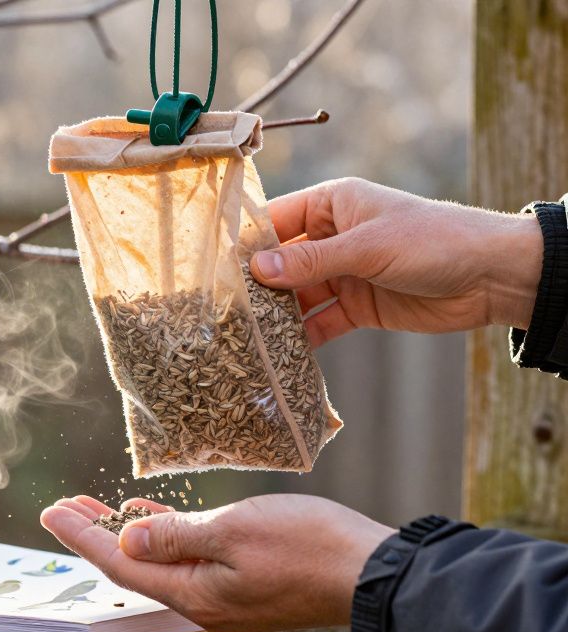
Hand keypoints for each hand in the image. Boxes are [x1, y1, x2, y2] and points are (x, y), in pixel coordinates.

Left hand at [39, 494, 392, 631]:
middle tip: (63, 506)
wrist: (376, 577)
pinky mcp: (245, 587)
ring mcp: (225, 599)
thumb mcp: (233, 530)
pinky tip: (153, 518)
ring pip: (159, 564)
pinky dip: (165, 538)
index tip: (48, 512)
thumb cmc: (309, 548)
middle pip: (133, 567)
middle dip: (94, 534)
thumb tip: (125, 538)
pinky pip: (188, 563)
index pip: (119, 563)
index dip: (81, 535)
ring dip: (126, 534)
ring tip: (95, 507)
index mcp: (193, 593)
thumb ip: (175, 534)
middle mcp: (202, 604)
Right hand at [248, 178, 542, 346]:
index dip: (245, 243)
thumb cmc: (434, 240)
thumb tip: (257, 270)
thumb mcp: (368, 247)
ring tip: (243, 337)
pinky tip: (279, 354)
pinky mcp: (356, 307)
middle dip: (255, 286)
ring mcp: (342, 274)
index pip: (275, 221)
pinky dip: (301, 338)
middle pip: (280, 263)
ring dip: (275, 316)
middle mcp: (331, 237)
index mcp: (331, 205)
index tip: (212, 268)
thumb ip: (312, 262)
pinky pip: (318, 322)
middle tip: (221, 310)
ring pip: (296, 296)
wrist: (491, 277)